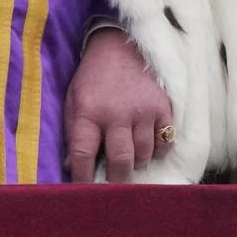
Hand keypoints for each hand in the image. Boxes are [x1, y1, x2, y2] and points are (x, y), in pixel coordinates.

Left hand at [65, 26, 176, 182]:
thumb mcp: (73, 101)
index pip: (83, 154)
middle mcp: (116, 113)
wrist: (119, 46)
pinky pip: (164, 142)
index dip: (82, 178)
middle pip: (120, 161)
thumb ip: (72, 133)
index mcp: (88, 111)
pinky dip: (157, 149)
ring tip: (129, 156)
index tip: (84, 190)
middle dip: (116, 180)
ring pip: (144, 155)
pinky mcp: (162, 106)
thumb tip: (72, 167)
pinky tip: (147, 145)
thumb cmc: (92, 80)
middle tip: (114, 185)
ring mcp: (142, 110)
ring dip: (136, 162)